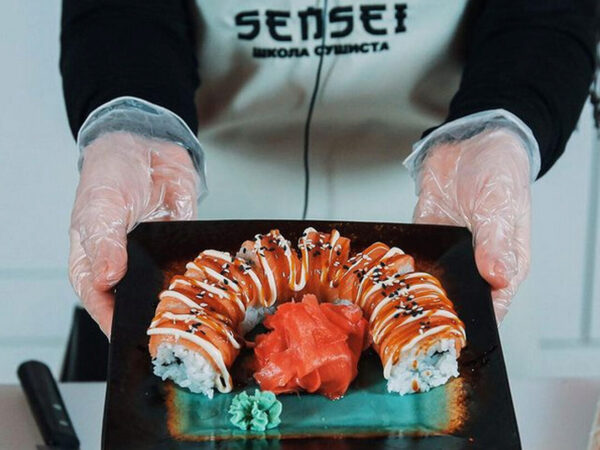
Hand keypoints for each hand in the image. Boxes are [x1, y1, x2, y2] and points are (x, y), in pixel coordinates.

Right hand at [69, 132, 198, 337]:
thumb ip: (105, 243)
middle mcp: (125, 265)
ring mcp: (153, 258)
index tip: (130, 335)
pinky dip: (200, 275)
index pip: (100, 302)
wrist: (146, 146)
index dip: (114, 321)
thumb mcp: (100, 207)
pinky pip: (190, 267)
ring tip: (193, 311)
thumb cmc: (110, 174)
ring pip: (165, 289)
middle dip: (152, 315)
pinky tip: (210, 283)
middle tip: (168, 327)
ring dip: (179, 299)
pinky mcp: (179, 246)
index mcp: (95, 261)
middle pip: (135, 302)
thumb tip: (107, 278)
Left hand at [412, 129, 530, 322]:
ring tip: (393, 302)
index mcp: (503, 263)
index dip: (474, 321)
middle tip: (414, 320)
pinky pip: (412, 256)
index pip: (492, 305)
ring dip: (415, 289)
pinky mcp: (427, 234)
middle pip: (457, 297)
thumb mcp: (501, 209)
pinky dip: (401, 264)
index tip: (451, 334)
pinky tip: (386, 273)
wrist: (473, 142)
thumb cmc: (500, 174)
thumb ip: (496, 245)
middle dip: (437, 309)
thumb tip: (497, 278)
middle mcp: (475, 262)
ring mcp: (449, 250)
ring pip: (431, 280)